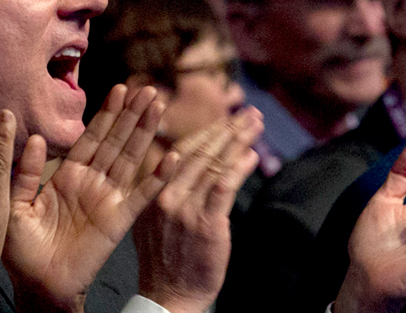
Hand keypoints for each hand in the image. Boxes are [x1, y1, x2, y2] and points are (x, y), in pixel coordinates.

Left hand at [3, 84, 165, 312]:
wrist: (38, 285)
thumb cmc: (21, 250)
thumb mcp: (15, 204)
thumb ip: (26, 172)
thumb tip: (36, 138)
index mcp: (67, 175)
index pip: (91, 137)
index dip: (106, 114)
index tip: (119, 88)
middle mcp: (91, 183)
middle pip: (116, 141)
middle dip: (132, 115)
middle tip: (149, 89)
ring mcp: (107, 200)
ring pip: (130, 159)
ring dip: (146, 133)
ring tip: (159, 107)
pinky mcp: (118, 220)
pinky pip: (141, 196)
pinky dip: (158, 178)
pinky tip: (172, 157)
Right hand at [135, 107, 261, 312]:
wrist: (169, 295)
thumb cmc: (166, 258)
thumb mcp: (153, 216)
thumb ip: (168, 186)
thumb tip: (187, 160)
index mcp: (150, 188)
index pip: (182, 150)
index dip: (207, 130)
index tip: (226, 116)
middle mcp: (163, 193)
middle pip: (199, 150)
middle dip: (228, 127)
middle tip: (249, 111)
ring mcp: (184, 208)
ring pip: (213, 163)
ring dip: (238, 139)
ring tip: (255, 123)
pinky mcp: (206, 223)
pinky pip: (223, 186)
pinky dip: (239, 167)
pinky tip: (251, 155)